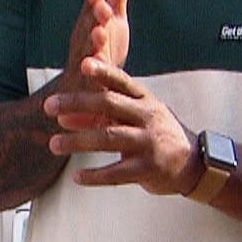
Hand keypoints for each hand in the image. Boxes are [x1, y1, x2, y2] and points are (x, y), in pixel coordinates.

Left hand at [43, 56, 202, 196]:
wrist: (192, 164)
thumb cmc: (156, 135)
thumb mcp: (135, 118)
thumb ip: (101, 116)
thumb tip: (63, 119)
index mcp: (144, 100)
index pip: (121, 81)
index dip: (103, 72)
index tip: (83, 64)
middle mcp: (147, 117)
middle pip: (109, 105)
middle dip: (77, 103)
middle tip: (48, 106)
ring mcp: (148, 143)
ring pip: (108, 138)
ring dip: (78, 141)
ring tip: (54, 144)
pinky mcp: (147, 169)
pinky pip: (116, 173)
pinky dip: (95, 176)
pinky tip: (77, 177)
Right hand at [55, 0, 130, 128]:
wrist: (83, 97)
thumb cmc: (102, 51)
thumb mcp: (112, 20)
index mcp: (90, 31)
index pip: (90, 16)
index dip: (92, 5)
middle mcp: (84, 50)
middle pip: (86, 36)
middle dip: (93, 23)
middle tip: (102, 11)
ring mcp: (86, 74)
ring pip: (88, 61)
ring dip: (93, 50)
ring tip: (100, 37)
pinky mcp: (91, 98)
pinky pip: (93, 93)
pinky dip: (94, 89)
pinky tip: (100, 83)